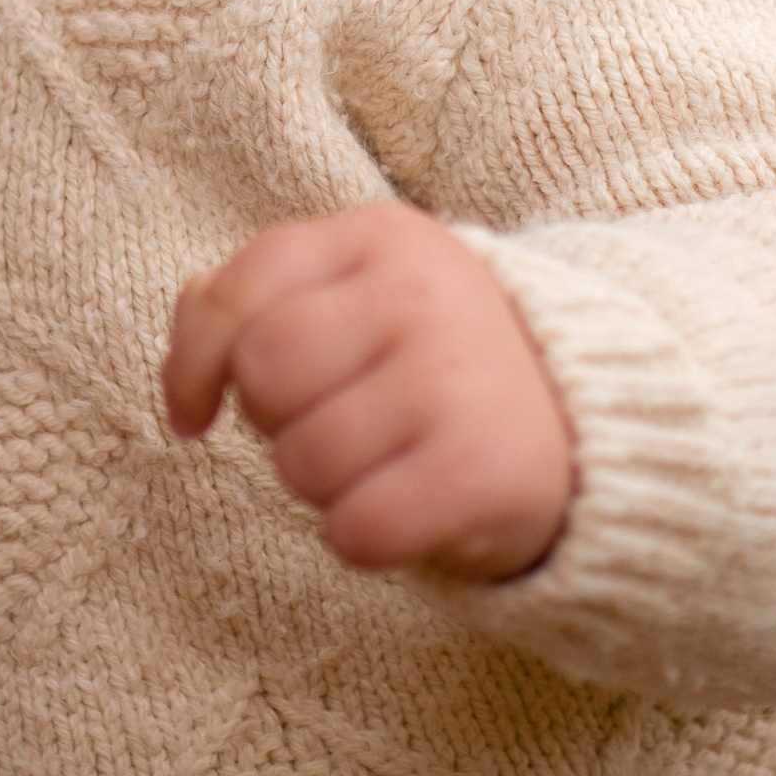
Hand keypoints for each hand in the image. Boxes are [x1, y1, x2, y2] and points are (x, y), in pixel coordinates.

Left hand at [163, 204, 574, 580]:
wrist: (589, 420)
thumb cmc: (437, 357)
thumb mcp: (359, 293)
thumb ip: (264, 297)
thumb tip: (186, 330)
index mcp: (379, 236)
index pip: (240, 291)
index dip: (193, 363)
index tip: (194, 415)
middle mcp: (419, 294)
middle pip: (265, 376)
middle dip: (272, 422)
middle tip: (324, 427)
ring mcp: (455, 378)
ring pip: (304, 461)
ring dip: (318, 486)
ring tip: (375, 464)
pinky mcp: (482, 470)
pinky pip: (357, 530)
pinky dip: (359, 539)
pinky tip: (400, 511)